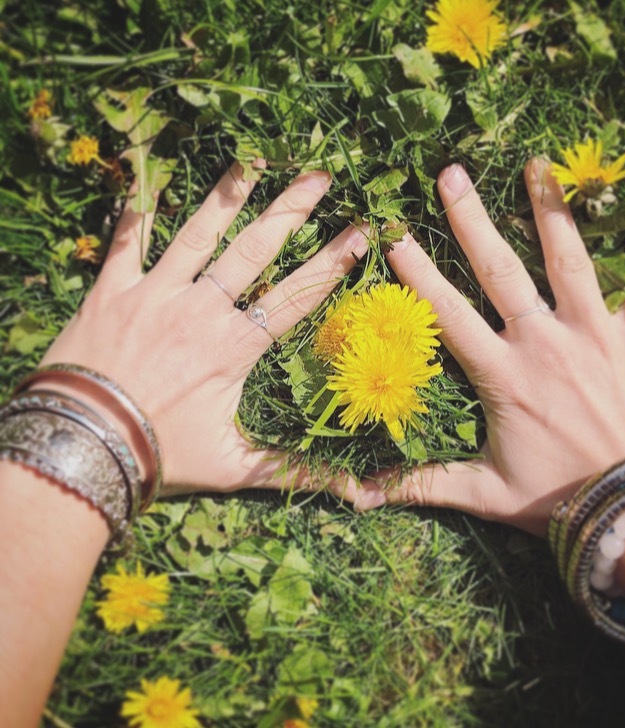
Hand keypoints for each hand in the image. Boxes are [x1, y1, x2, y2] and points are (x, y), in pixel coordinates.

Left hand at [40, 162, 369, 496]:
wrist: (80, 447)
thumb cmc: (161, 457)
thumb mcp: (236, 467)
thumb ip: (296, 471)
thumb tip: (358, 496)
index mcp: (236, 347)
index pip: (298, 296)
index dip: (333, 262)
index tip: (361, 231)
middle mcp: (202, 309)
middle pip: (257, 251)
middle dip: (294, 210)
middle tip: (321, 176)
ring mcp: (155, 294)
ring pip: (199, 233)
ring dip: (229, 194)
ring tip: (253, 160)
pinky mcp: (111, 290)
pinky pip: (126, 240)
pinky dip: (136, 210)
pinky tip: (147, 179)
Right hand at [369, 158, 624, 535]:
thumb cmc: (564, 499)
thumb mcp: (486, 492)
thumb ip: (423, 484)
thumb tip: (357, 494)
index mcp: (503, 375)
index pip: (449, 313)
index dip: (419, 273)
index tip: (396, 234)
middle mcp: (545, 342)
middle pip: (500, 270)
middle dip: (471, 219)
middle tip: (450, 174)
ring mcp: (596, 333)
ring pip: (569, 257)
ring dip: (550, 207)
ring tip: (536, 163)